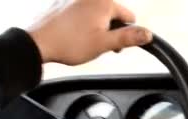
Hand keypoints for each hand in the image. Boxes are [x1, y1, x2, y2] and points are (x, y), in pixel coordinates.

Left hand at [28, 0, 151, 64]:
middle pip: (112, 14)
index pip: (129, 17)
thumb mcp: (104, 44)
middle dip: (109, 30)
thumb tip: (148, 34)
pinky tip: (73, 34)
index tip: (111, 45)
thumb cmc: (69, 43)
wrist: (38, 43)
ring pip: (97, 14)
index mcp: (104, 2)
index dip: (124, 34)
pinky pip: (82, 12)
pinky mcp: (64, 2)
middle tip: (96, 44)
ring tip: (82, 40)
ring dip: (95, 27)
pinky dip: (81, 23)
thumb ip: (129, 38)